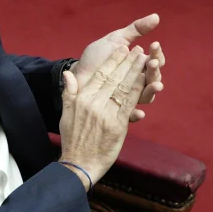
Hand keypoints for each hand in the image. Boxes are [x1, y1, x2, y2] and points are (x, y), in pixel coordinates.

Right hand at [59, 46, 146, 186]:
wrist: (79, 163)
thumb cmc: (72, 139)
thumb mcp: (65, 114)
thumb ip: (68, 92)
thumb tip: (68, 74)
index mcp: (82, 99)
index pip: (100, 75)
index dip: (112, 61)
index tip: (121, 49)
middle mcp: (94, 104)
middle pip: (114, 78)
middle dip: (128, 62)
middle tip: (138, 50)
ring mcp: (106, 114)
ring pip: (124, 88)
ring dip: (136, 72)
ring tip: (145, 59)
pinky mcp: (118, 125)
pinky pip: (130, 104)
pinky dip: (139, 91)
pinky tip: (147, 81)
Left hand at [70, 14, 165, 121]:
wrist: (77, 73)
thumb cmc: (96, 56)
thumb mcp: (115, 39)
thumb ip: (136, 29)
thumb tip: (156, 16)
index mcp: (139, 65)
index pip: (155, 60)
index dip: (156, 53)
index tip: (154, 44)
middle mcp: (137, 81)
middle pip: (154, 78)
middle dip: (155, 71)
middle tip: (152, 63)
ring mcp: (129, 96)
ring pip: (146, 96)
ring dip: (152, 91)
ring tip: (156, 85)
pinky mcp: (118, 111)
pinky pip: (129, 116)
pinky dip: (135, 115)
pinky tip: (139, 113)